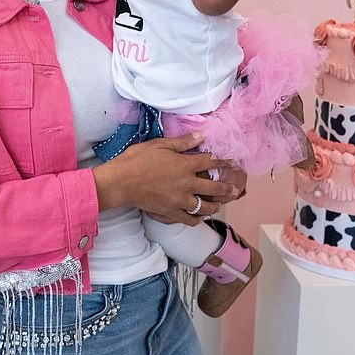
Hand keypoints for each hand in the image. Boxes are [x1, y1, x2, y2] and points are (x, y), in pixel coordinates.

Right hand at [93, 133, 236, 225]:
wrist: (121, 182)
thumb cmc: (137, 159)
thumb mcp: (160, 145)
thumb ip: (183, 142)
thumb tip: (202, 135)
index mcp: (185, 165)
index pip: (211, 162)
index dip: (223, 161)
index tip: (232, 162)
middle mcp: (186, 184)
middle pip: (213, 188)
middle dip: (226, 188)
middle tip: (233, 189)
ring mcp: (179, 200)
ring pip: (204, 207)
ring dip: (215, 206)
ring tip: (219, 205)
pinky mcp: (170, 212)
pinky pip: (188, 219)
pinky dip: (196, 219)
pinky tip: (199, 218)